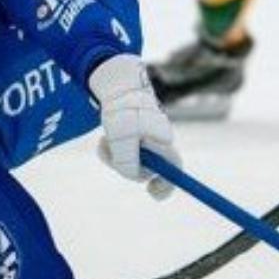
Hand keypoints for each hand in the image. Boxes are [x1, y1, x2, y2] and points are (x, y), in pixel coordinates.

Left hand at [87, 54, 180, 199]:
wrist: (116, 85)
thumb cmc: (122, 111)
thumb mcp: (121, 138)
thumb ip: (128, 162)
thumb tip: (134, 176)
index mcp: (163, 142)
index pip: (174, 169)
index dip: (167, 185)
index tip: (151, 192)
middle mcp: (159, 143)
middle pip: (146, 170)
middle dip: (125, 166)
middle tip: (111, 155)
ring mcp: (147, 142)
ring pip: (130, 163)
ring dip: (114, 156)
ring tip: (104, 139)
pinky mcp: (135, 140)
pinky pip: (121, 155)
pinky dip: (111, 151)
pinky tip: (105, 138)